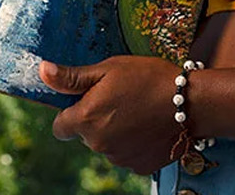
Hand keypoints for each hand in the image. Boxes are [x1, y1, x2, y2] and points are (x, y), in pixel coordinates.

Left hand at [39, 55, 185, 174]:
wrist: (191, 102)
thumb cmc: (149, 79)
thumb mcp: (110, 69)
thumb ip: (73, 77)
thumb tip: (43, 71)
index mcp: (86, 119)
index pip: (60, 127)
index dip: (71, 113)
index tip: (89, 101)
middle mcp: (98, 144)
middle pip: (86, 135)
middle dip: (97, 120)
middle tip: (121, 99)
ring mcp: (119, 158)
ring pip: (107, 145)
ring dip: (116, 131)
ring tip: (139, 110)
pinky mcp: (139, 166)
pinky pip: (128, 155)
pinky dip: (135, 143)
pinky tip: (149, 126)